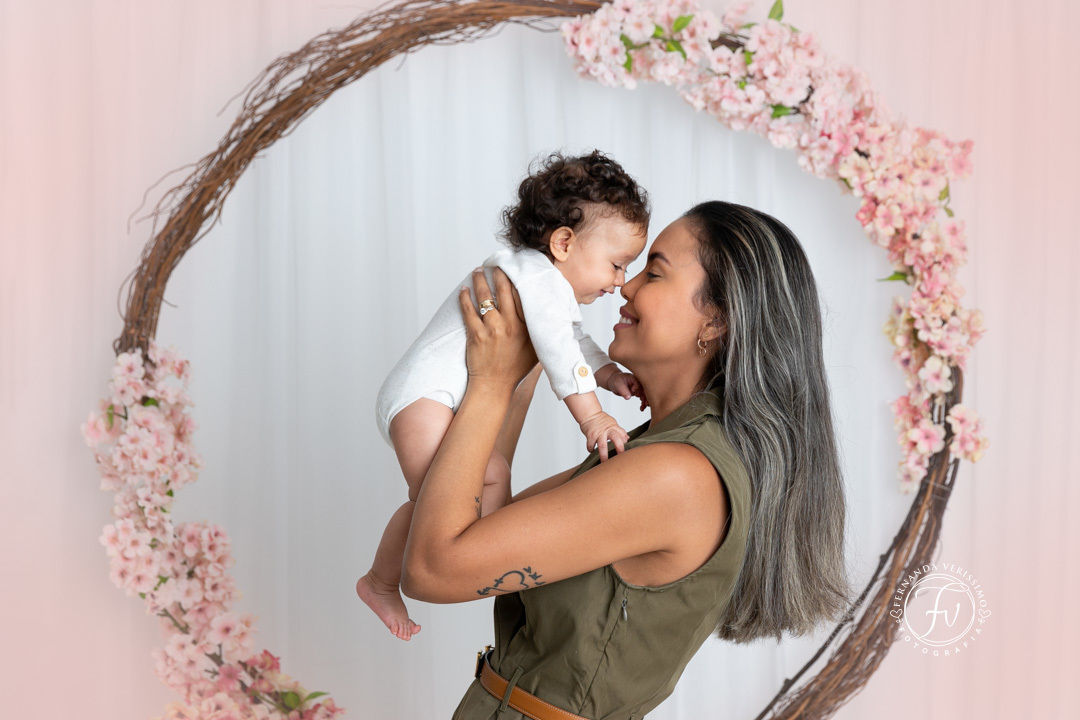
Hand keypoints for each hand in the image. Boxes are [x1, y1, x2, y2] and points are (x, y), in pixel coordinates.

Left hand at [459, 266, 538, 395]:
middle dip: (498, 274)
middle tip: (496, 265)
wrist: (494, 386)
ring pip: (485, 296)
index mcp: (527, 327)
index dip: (518, 278)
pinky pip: (468, 310)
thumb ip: (540, 332)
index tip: (516, 268)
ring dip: (480, 281)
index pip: (523, 295)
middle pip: (504, 290)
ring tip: (478, 271)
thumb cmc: (515, 369)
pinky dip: (465, 297)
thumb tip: (546, 316)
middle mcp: (510, 325)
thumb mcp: (536, 349)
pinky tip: (464, 290)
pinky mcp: (476, 334)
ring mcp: (492, 329)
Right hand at [579, 411, 628, 461]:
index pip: (623, 434)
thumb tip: (627, 438)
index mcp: (614, 426)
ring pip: (602, 445)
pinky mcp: (590, 435)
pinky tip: (592, 451)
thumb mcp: (612, 423)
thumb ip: (619, 431)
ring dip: (604, 455)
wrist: (589, 413)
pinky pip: (591, 445)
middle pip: (616, 439)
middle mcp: (607, 430)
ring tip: (604, 462)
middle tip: (620, 458)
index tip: (625, 450)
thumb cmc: (601, 419)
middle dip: (619, 448)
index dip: (625, 441)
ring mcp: (598, 433)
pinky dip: (591, 449)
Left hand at [606, 371, 648, 411]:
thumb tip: (628, 397)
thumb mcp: (618, 385)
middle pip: (645, 389)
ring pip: (645, 394)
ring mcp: (638, 388)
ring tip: (643, 407)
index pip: (639, 383)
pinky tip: (641, 408)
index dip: (638, 388)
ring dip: (645, 401)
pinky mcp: (638, 392)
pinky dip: (642, 403)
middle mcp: (638, 382)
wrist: (614, 382)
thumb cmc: (616, 381)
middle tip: (646, 403)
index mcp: (634, 378)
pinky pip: (642, 398)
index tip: (633, 391)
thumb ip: (623, 391)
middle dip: (646, 396)